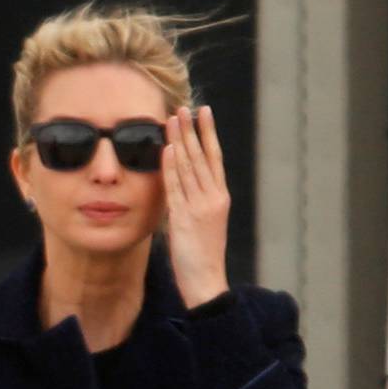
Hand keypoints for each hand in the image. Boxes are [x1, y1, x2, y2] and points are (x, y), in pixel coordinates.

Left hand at [162, 105, 229, 307]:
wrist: (206, 281)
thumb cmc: (202, 257)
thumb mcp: (203, 224)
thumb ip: (195, 202)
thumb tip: (182, 184)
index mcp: (220, 197)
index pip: (214, 158)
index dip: (208, 133)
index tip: (203, 112)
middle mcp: (213, 197)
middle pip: (202, 156)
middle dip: (192, 130)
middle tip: (184, 107)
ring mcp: (200, 207)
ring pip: (189, 167)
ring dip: (180, 141)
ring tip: (172, 119)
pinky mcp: (185, 218)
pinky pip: (177, 187)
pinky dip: (172, 167)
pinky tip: (167, 148)